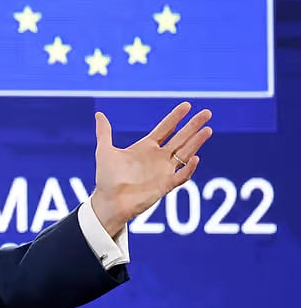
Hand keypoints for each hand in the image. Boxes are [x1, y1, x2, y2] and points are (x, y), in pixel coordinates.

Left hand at [91, 102, 212, 236]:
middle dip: (193, 125)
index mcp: (146, 147)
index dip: (176, 117)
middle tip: (207, 113)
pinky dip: (189, 168)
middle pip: (181, 138)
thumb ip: (104, 132)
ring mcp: (164, 171)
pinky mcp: (166, 185)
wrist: (109, 201)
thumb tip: (99, 113)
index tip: (187, 105)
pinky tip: (195, 158)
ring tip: (208, 130)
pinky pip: (181, 176)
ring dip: (196, 143)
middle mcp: (158, 157)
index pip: (165, 128)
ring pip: (185, 153)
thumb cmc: (107, 178)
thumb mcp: (105, 151)